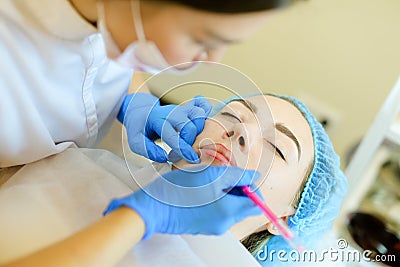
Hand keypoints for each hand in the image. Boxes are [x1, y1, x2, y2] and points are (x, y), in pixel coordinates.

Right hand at [104, 166, 261, 238]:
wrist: (152, 208)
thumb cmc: (178, 190)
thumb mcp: (210, 175)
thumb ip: (237, 176)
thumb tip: (254, 176)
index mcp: (229, 212)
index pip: (257, 204)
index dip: (252, 187)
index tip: (238, 176)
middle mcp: (224, 224)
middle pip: (244, 206)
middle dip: (238, 189)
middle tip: (221, 176)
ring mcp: (213, 227)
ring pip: (231, 208)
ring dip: (225, 193)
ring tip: (207, 182)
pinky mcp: (203, 226)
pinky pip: (218, 212)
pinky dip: (215, 200)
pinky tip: (200, 190)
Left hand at [118, 93, 211, 162]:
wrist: (140, 112)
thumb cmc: (139, 129)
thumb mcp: (135, 141)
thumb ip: (148, 150)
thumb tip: (164, 158)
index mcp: (157, 120)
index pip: (173, 135)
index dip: (183, 149)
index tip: (192, 160)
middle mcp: (172, 112)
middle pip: (190, 125)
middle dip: (190, 142)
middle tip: (183, 152)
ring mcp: (181, 108)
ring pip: (199, 113)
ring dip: (200, 129)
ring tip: (192, 139)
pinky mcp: (187, 107)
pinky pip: (202, 104)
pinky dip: (207, 110)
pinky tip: (203, 121)